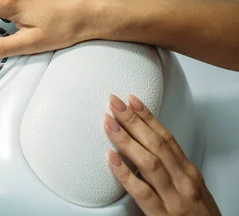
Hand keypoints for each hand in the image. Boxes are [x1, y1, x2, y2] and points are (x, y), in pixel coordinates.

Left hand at [105, 95, 220, 215]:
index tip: (132, 100)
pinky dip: (125, 174)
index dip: (147, 117)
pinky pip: (141, 192)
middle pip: (156, 144)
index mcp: (188, 173)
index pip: (166, 138)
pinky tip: (111, 159)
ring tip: (109, 123)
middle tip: (114, 103)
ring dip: (126, 140)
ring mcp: (174, 199)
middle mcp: (183, 182)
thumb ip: (172, 169)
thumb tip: (146, 147)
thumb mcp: (191, 188)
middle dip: (133, 121)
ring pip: (149, 163)